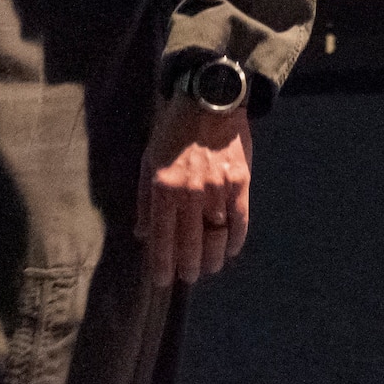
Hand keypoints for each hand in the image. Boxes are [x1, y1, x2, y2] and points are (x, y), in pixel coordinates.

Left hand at [134, 92, 251, 287]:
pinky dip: (235, 241)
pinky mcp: (241, 184)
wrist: (208, 102)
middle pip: (190, 243)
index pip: (162, 237)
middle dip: (188, 266)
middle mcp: (190, 193)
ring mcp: (217, 190)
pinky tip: (229, 250)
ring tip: (208, 268)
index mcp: (163, 187)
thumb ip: (145, 200)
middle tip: (188, 277)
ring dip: (212, 259)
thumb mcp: (148, 161)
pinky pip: (239, 222)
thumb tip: (142, 234)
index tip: (162, 281)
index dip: (161, 263)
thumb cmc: (172, 132)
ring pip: (216, 238)